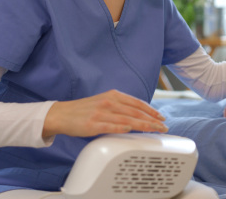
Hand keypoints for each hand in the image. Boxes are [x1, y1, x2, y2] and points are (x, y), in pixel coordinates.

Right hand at [43, 89, 167, 138]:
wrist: (62, 114)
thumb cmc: (85, 110)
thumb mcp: (105, 102)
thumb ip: (121, 106)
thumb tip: (139, 114)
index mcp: (113, 96)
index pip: (137, 103)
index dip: (151, 110)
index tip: (161, 117)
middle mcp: (109, 102)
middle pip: (135, 111)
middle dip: (152, 119)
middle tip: (163, 126)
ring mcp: (101, 113)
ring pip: (126, 119)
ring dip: (143, 125)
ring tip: (154, 130)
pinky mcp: (92, 124)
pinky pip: (109, 126)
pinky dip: (121, 127)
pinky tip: (130, 129)